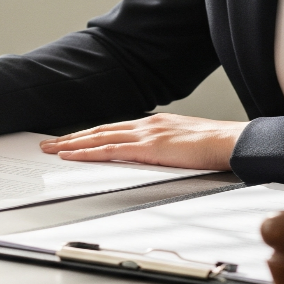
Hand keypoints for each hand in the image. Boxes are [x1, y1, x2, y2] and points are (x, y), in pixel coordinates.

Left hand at [38, 113, 246, 169]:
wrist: (233, 142)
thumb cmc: (217, 147)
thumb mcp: (186, 144)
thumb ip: (168, 148)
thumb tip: (157, 159)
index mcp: (155, 124)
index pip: (114, 129)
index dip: (91, 135)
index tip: (73, 139)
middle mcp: (146, 124)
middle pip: (100, 130)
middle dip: (73, 137)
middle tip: (49, 144)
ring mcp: (145, 134)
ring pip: (98, 138)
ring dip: (72, 144)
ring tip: (52, 150)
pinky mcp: (148, 147)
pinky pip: (109, 150)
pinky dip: (87, 152)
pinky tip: (72, 156)